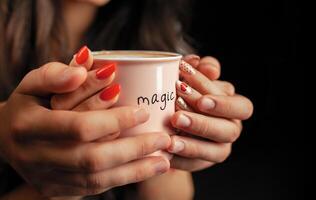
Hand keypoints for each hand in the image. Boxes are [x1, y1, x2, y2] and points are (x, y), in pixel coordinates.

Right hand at [0, 46, 170, 196]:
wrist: (4, 139)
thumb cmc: (28, 104)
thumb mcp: (33, 82)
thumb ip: (56, 73)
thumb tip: (87, 64)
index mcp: (30, 126)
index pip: (79, 127)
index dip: (115, 120)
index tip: (144, 112)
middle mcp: (36, 156)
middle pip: (92, 158)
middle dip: (133, 150)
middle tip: (164, 139)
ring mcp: (46, 178)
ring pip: (96, 179)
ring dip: (135, 171)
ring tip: (165, 161)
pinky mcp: (55, 190)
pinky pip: (93, 189)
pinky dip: (122, 180)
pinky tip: (144, 171)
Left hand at [168, 55, 252, 170]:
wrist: (171, 115)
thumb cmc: (185, 89)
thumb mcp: (192, 75)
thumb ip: (201, 68)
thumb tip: (208, 67)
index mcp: (235, 106)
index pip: (240, 107)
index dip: (222, 104)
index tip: (198, 99)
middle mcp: (232, 128)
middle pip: (229, 131)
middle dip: (203, 124)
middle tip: (177, 117)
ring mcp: (220, 148)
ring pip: (216, 152)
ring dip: (193, 145)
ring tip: (170, 140)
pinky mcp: (203, 162)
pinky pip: (196, 165)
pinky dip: (180, 159)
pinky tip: (164, 151)